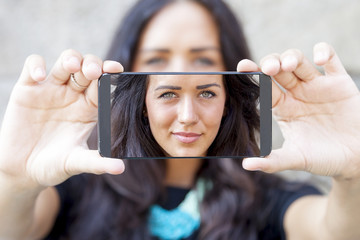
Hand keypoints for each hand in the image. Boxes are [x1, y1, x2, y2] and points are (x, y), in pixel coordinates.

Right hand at [0, 50, 123, 188]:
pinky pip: (32, 67)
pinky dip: (36, 66)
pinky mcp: (27, 90)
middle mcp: (73, 95)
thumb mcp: (75, 163)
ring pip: (65, 63)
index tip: (116, 70)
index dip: (110, 74)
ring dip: (71, 59)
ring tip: (73, 66)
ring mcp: (51, 90)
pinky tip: (40, 77)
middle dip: (92, 65)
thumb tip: (120, 169)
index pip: (103, 85)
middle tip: (94, 72)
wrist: (22, 171)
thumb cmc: (53, 165)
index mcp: (89, 108)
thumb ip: (97, 163)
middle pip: (87, 68)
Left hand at [238, 42, 359, 179]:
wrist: (356, 160)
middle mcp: (297, 93)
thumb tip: (246, 165)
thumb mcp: (296, 159)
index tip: (242, 67)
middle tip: (268, 68)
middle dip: (272, 63)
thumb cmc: (323, 159)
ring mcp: (317, 86)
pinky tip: (320, 58)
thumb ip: (272, 161)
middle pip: (279, 69)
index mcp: (283, 107)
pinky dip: (324, 52)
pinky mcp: (339, 82)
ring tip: (288, 64)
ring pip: (300, 61)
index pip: (265, 86)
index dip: (254, 75)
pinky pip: (331, 60)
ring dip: (292, 57)